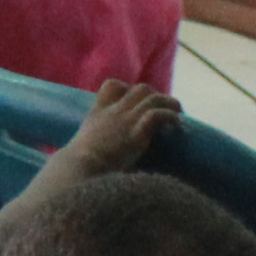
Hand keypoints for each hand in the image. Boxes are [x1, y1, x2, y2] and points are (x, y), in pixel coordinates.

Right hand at [39, 80, 179, 186]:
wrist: (78, 169)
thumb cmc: (77, 166)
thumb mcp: (79, 149)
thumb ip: (89, 148)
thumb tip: (84, 163)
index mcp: (98, 114)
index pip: (112, 86)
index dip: (128, 89)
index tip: (136, 102)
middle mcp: (113, 112)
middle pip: (140, 88)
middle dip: (155, 96)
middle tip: (164, 110)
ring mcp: (125, 120)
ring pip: (152, 97)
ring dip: (169, 103)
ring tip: (178, 113)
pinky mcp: (136, 132)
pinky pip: (158, 114)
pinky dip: (170, 117)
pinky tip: (176, 125)